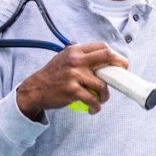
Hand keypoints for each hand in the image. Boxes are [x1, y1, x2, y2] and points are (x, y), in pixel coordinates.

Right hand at [15, 42, 129, 119]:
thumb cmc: (53, 75)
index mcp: (76, 50)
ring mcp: (74, 75)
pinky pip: (92, 99)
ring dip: (105, 95)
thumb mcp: (65, 58)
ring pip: (102, 84)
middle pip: (107, 57)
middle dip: (119, 67)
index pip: (102, 47)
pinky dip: (96, 106)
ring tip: (101, 100)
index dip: (115, 56)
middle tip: (121, 78)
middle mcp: (76, 60)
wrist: (34, 90)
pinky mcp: (72, 90)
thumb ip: (82, 57)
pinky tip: (94, 108)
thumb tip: (105, 60)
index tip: (120, 65)